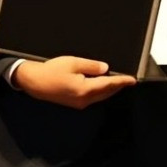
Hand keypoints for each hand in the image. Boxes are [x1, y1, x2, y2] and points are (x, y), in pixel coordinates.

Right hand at [13, 56, 135, 109]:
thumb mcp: (73, 63)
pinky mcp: (74, 103)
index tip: (132, 80)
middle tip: (128, 80)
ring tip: (118, 82)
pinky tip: (101, 85)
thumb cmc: (51, 71)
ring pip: (100, 96)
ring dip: (109, 89)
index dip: (121, 82)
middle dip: (117, 86)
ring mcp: (79, 103)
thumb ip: (91, 66)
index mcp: (85, 90)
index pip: (108, 85)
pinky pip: (93, 97)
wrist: (34, 82)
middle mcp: (84, 100)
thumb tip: (105, 69)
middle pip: (106, 93)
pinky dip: (100, 91)